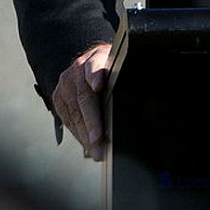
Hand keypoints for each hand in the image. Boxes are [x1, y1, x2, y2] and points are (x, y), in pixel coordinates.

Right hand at [52, 42, 117, 160]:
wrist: (91, 64)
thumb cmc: (112, 71)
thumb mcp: (121, 69)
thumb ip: (125, 81)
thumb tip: (150, 105)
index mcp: (97, 58)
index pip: (95, 65)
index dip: (95, 75)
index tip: (98, 86)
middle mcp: (78, 69)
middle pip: (84, 96)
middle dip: (92, 121)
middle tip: (98, 140)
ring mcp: (66, 83)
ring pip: (74, 112)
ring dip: (85, 135)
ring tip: (97, 151)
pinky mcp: (59, 97)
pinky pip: (68, 119)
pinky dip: (79, 134)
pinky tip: (89, 145)